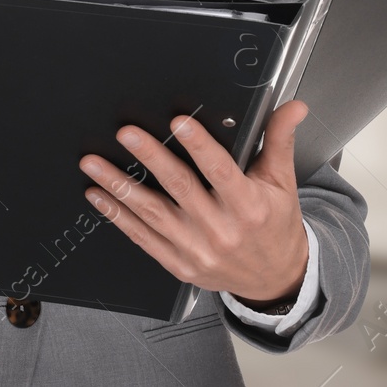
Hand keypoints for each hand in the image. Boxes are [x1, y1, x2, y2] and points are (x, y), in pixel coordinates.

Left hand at [78, 100, 309, 303]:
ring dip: (119, 186)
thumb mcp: (282, 182)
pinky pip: (142, 238)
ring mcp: (196, 250)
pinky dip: (117, 216)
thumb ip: (280, 140)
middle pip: (180, 188)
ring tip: (94, 163)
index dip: (199, 146)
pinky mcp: (178, 265)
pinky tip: (99, 196)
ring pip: (152, 213)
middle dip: (150, 157)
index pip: (221, 171)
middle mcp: (221, 230)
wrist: (275, 280)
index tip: (178, 122)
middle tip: (126, 133)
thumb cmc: (276, 225)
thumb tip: (292, 106)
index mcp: (249, 206)